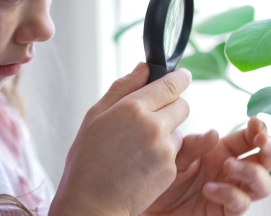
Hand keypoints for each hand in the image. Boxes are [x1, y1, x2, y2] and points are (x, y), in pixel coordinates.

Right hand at [49, 63, 190, 215]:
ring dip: (167, 134)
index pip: (171, 84)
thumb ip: (122, 88)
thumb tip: (142, 68)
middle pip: (183, 106)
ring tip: (138, 148)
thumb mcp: (95, 116)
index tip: (182, 76)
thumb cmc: (87, 160)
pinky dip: (163, 156)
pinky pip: (175, 153)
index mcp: (133, 109)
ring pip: (179, 131)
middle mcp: (153, 126)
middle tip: (152, 118)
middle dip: (172, 107)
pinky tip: (141, 164)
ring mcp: (164, 150)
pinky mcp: (171, 169)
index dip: (179, 78)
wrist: (91, 204)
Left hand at [142, 117, 270, 215]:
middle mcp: (233, 172)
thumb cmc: (163, 175)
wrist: (148, 203)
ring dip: (252, 173)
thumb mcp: (174, 154)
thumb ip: (193, 145)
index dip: (259, 129)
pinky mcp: (223, 213)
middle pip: (269, 160)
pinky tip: (209, 189)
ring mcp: (231, 193)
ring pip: (263, 185)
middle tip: (261, 142)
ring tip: (229, 166)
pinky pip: (239, 205)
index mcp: (225, 151)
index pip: (252, 138)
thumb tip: (214, 133)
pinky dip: (229, 194)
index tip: (254, 123)